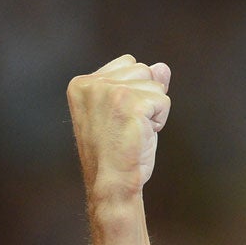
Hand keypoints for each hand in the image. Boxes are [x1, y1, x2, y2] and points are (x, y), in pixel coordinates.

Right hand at [67, 55, 171, 199]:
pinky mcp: (132, 103)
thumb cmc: (116, 151)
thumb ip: (139, 84)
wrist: (112, 180)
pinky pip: (164, 101)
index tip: (119, 117)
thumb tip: (162, 66)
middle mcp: (93, 84)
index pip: (128, 64)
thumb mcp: (124, 111)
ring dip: (153, 110)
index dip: (135, 91)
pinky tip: (142, 134)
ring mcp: (111, 92)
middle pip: (144, 71)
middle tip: (127, 125)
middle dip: (146, 98)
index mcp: (82, 83)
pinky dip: (159, 120)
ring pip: (156, 85)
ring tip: (133, 130)